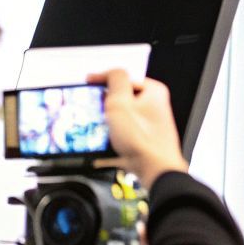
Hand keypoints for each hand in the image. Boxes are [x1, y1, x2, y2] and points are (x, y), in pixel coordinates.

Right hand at [91, 69, 186, 186]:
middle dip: (104, 106)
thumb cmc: (143, 139)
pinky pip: (122, 135)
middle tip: (94, 111)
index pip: (122, 78)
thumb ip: (115, 80)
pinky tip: (106, 146)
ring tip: (101, 131)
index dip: (102, 80)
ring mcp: (149, 125)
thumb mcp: (121, 102)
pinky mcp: (143, 140)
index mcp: (152, 91)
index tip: (88, 83)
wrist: (155, 171)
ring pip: (119, 118)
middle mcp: (154, 106)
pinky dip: (112, 139)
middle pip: (119, 99)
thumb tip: (110, 73)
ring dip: (106, 124)